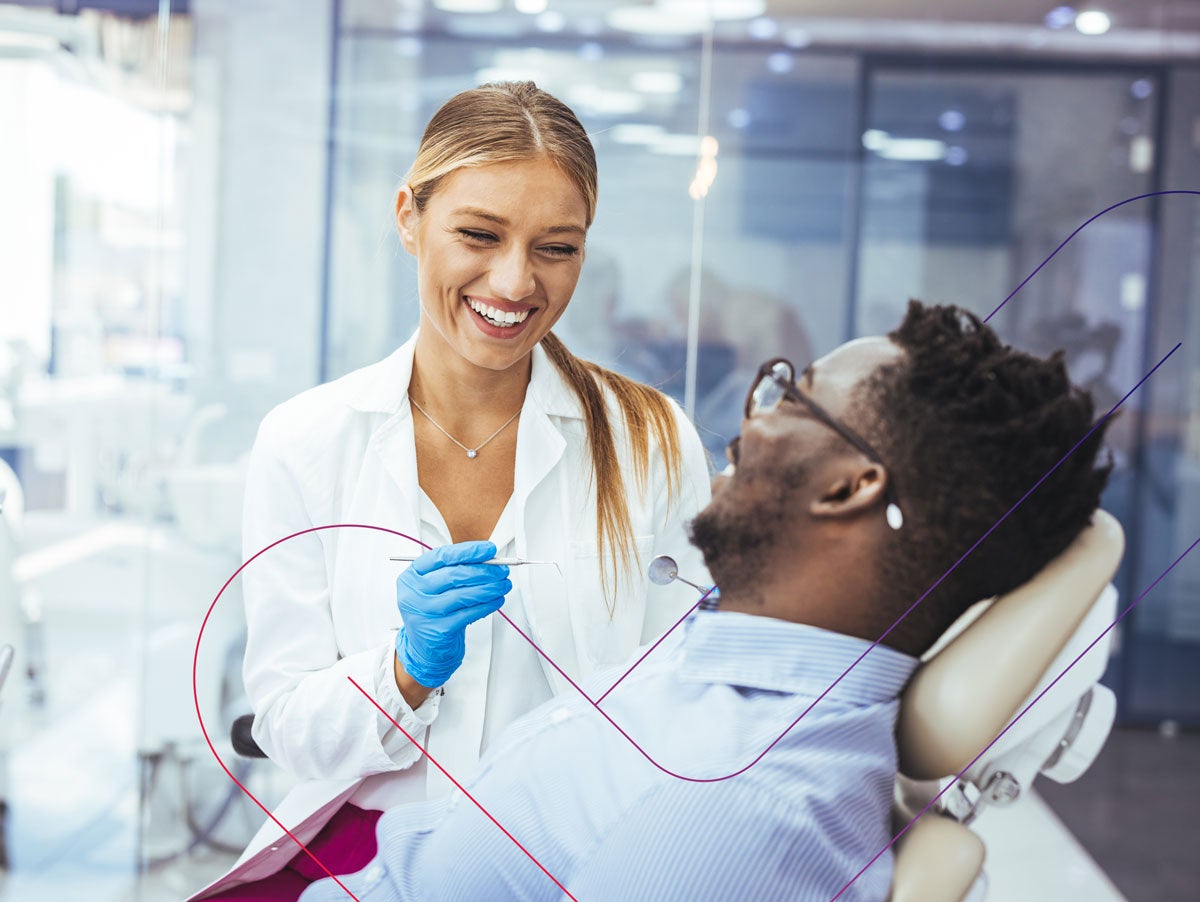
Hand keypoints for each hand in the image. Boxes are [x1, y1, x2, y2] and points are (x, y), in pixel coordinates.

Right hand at [394, 541, 510, 687]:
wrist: (425, 647)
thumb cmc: (434, 610)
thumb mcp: (435, 586)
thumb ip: (455, 570)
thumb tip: (488, 559)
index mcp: (412, 576)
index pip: (442, 556)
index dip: (468, 551)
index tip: (489, 549)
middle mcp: (414, 593)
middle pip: (455, 575)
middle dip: (484, 570)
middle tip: (502, 569)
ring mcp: (425, 612)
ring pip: (464, 594)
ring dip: (490, 587)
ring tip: (504, 584)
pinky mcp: (438, 629)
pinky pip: (469, 613)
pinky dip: (487, 605)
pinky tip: (496, 600)